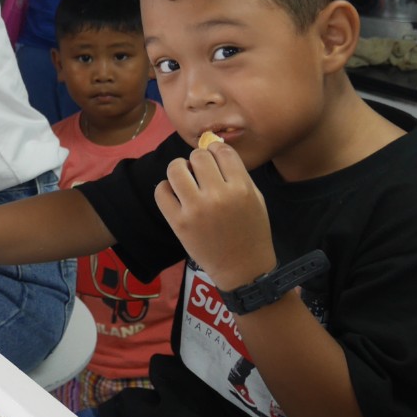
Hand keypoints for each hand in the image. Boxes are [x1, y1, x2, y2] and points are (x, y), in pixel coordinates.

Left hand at [154, 139, 275, 290]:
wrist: (243, 269)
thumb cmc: (252, 231)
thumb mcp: (256, 198)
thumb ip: (237, 173)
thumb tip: (214, 146)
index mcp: (241, 188)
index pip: (221, 151)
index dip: (216, 153)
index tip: (215, 162)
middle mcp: (218, 196)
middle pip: (197, 156)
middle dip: (198, 161)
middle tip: (200, 173)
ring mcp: (195, 209)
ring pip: (175, 168)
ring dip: (179, 170)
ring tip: (185, 180)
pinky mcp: (178, 222)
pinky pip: (161, 191)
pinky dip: (166, 189)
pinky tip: (175, 196)